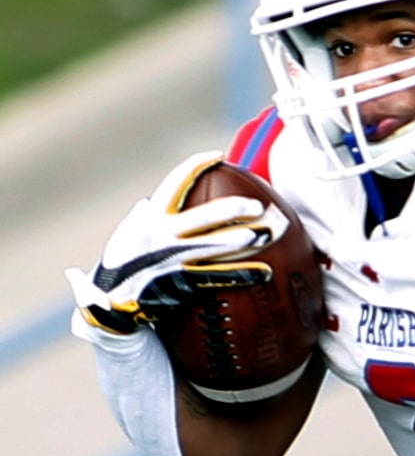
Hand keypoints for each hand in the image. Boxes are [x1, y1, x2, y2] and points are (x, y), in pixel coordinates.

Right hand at [65, 152, 274, 333]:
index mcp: (151, 216)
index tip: (218, 156)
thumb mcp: (131, 231)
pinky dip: (240, 275)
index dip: (197, 166)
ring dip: (239, 240)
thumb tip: (153, 202)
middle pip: (203, 215)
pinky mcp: (178, 283)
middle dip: (232, 208)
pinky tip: (262, 272)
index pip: (175, 182)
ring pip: (211, 245)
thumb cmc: (122, 262)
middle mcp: (161, 234)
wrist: (108, 299)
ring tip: (265, 235)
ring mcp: (171, 259)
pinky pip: (214, 278)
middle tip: (258, 205)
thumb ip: (147, 215)